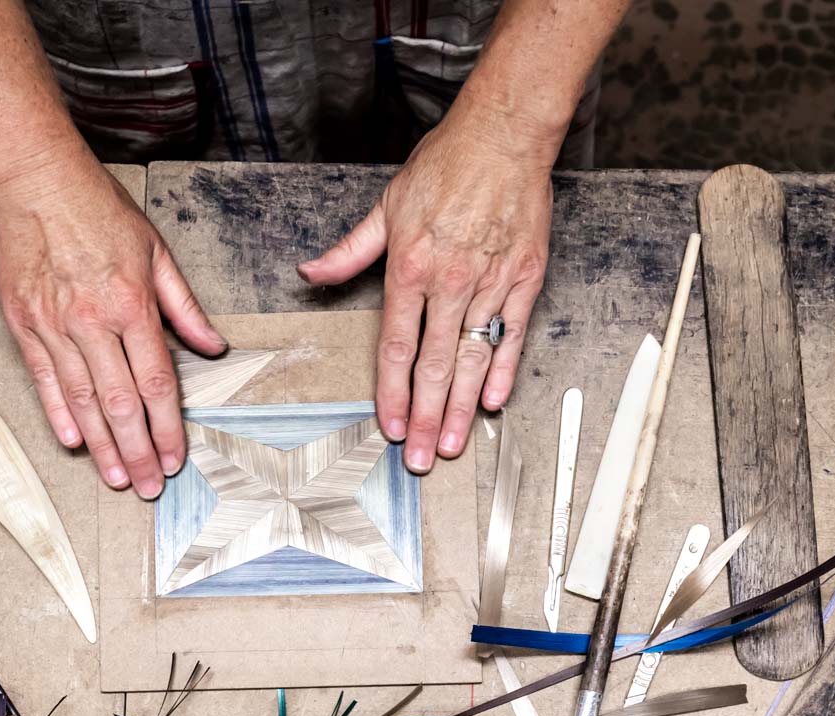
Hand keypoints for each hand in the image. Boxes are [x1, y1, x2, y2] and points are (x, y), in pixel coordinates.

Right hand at [0, 155, 224, 496]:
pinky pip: (45, 380)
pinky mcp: (25, 324)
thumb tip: (212, 345)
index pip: (156, 383)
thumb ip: (184, 306)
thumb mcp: (157, 251)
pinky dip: (59, 414)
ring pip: (83, 401)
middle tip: (148, 486)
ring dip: (102, 446)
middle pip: (121, 403)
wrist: (36, 182)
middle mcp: (93, 322)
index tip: (175, 458)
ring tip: (116, 478)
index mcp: (132, 306)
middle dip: (137, 451)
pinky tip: (74, 443)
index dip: (167, 428)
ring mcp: (55, 326)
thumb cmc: (98, 210)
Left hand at [298, 109, 555, 471]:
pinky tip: (493, 404)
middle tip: (422, 460)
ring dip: (462, 409)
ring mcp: (490, 284)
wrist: (504, 137)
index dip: (393, 392)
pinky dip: (503, 372)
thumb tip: (310, 273)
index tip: (392, 427)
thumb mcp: (386, 205)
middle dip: (427, 418)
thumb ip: (350, 250)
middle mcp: (450, 284)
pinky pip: (511, 335)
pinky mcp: (524, 279)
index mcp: (411, 269)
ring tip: (454, 445)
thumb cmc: (445, 167)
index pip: (397, 346)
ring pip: (472, 360)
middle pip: (434, 366)